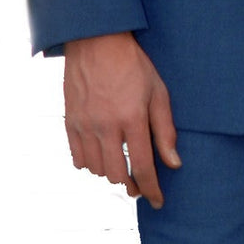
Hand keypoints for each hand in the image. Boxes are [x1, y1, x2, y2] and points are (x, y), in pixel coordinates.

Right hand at [63, 31, 180, 207]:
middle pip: (117, 175)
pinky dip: (90, 164)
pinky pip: (77, 158)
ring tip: (121, 165)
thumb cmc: (133, 65)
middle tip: (139, 183)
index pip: (143, 167)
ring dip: (111, 173)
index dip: (152, 190)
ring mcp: (85, 124)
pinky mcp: (70, 121)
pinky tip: (101, 157)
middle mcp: (106, 126)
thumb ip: (165, 131)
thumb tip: (173, 164)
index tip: (158, 202)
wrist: (96, 40)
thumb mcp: (158, 93)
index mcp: (132, 119)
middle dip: (131, 184)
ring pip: (96, 170)